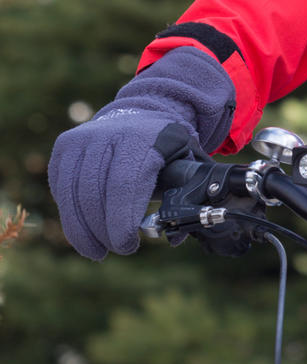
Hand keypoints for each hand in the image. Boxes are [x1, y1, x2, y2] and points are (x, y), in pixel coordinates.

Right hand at [48, 47, 235, 259]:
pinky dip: (71, 214)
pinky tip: (85, 230)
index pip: (124, 185)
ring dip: (82, 230)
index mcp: (143, 137)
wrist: (142, 114)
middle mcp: (108, 133)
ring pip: (72, 194)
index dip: (121, 221)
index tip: (127, 246)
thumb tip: (175, 237)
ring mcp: (83, 137)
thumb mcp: (188, 161)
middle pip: (95, 194)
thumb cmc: (168, 147)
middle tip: (116, 249)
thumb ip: (187, 196)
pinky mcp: (65, 146)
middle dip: (103, 231)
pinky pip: (61, 188)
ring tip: (97, 249)